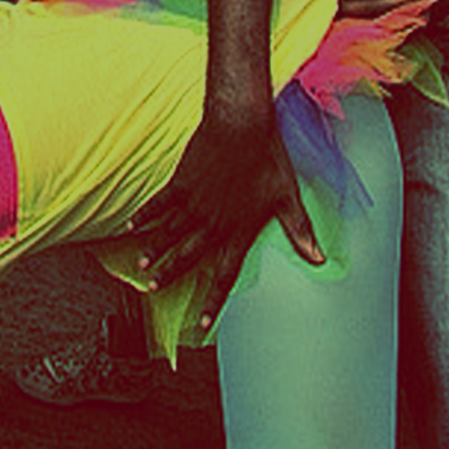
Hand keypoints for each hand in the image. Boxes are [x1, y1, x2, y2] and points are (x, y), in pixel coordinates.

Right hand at [128, 112, 322, 329]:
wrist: (242, 125)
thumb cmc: (269, 158)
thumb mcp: (288, 196)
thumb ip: (299, 231)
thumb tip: (319, 259)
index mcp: (239, 230)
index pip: (225, 274)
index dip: (214, 300)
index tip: (204, 323)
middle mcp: (213, 223)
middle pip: (188, 257)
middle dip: (170, 275)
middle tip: (152, 289)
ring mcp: (194, 203)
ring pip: (169, 234)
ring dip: (154, 251)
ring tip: (141, 266)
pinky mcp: (181, 183)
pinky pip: (157, 205)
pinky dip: (143, 217)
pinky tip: (129, 227)